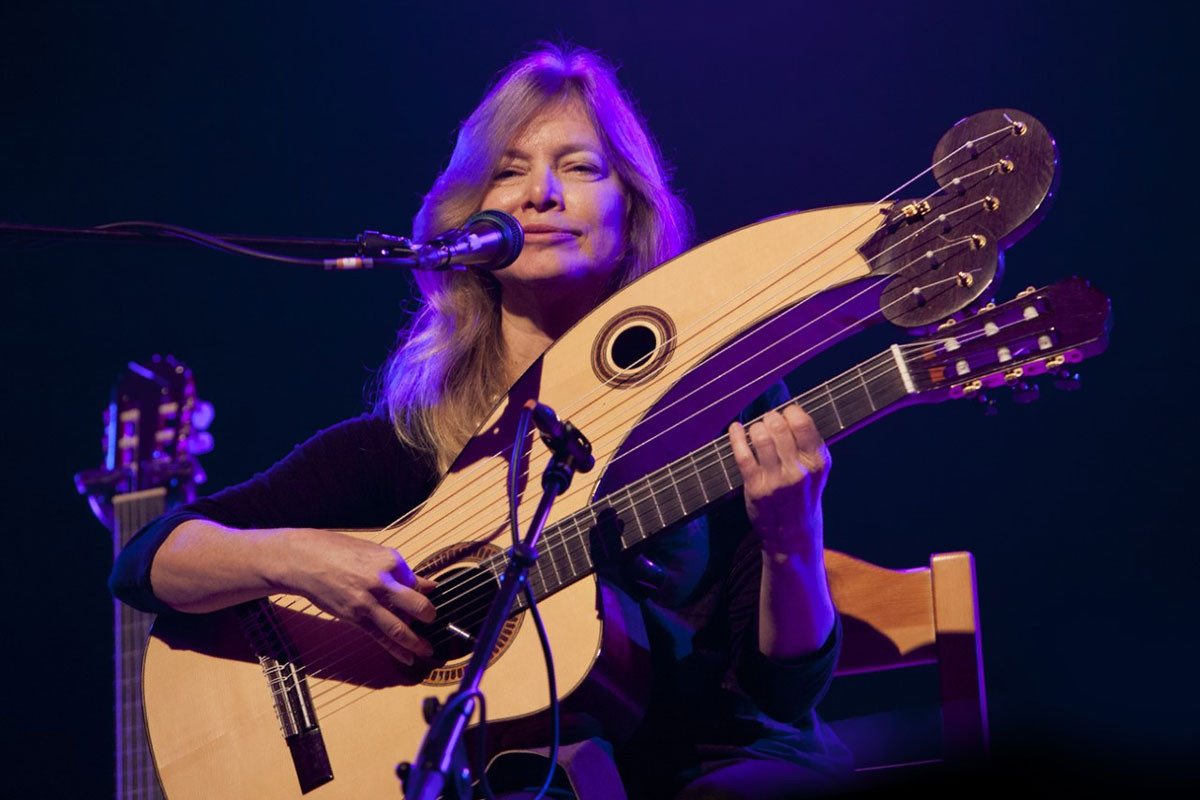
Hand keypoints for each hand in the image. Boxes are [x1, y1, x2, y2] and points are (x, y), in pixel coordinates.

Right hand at [279, 529, 437, 664]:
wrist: (305, 560)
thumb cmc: (339, 552)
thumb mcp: (374, 553)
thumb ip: (401, 570)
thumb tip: (427, 583)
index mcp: (391, 561)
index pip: (418, 582)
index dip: (425, 593)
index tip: (429, 599)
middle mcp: (382, 582)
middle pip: (417, 605)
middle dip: (429, 616)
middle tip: (434, 622)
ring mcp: (368, 602)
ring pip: (400, 628)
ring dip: (417, 642)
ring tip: (428, 650)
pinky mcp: (355, 617)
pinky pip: (380, 637)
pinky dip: (396, 650)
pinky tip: (407, 658)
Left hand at [728, 405, 829, 556]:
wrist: (793, 533)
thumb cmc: (802, 495)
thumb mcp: (816, 470)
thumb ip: (808, 443)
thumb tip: (789, 411)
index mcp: (817, 462)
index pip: (802, 423)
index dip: (790, 412)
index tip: (785, 413)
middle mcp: (799, 470)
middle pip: (779, 427)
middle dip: (770, 418)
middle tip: (767, 421)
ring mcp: (777, 480)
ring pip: (761, 438)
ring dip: (755, 428)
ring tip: (755, 430)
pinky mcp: (756, 487)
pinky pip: (743, 455)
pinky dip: (736, 437)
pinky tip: (735, 429)